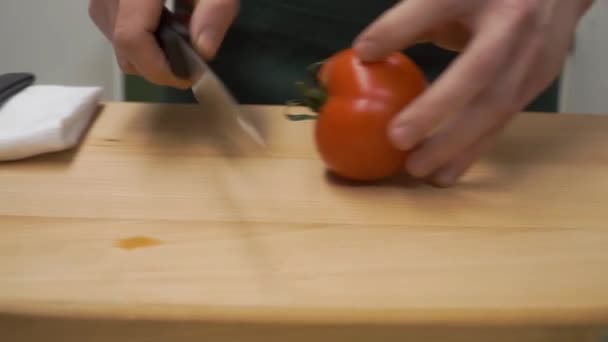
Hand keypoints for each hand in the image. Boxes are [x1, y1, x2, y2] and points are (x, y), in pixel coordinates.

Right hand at [88, 0, 238, 88]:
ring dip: (152, 49)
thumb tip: (204, 51)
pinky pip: (116, 26)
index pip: (131, 38)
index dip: (158, 68)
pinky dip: (143, 34)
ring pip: (117, 41)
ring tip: (183, 30)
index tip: (188, 77)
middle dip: (159, 62)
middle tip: (193, 55)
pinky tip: (169, 18)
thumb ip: (215, 10)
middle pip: (123, 47)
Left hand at [354, 0, 593, 186]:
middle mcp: (515, 23)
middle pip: (477, 70)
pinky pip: (503, 121)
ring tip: (418, 170)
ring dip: (456, 145)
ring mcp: (534, 55)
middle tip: (398, 139)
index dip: (400, 28)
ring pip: (496, 106)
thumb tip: (364, 54)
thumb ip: (411, 19)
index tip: (364, 53)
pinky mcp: (539, 83)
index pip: (436, 4)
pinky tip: (446, 171)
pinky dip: (473, 150)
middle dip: (437, 109)